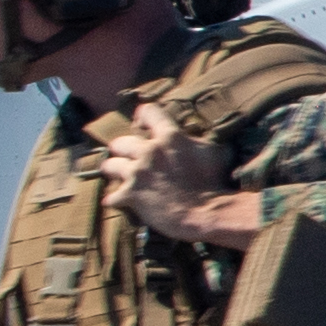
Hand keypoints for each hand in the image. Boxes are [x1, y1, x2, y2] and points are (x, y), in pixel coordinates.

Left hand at [89, 111, 257, 254]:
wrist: (208, 213)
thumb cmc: (215, 182)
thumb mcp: (216, 152)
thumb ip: (201, 141)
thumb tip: (203, 138)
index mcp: (171, 137)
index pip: (148, 111)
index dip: (144, 118)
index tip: (144, 127)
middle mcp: (149, 151)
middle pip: (120, 142)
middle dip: (124, 151)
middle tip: (133, 159)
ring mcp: (137, 173)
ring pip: (109, 166)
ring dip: (116, 172)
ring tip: (124, 178)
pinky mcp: (130, 195)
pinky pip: (111, 197)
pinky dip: (118, 201)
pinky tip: (125, 203)